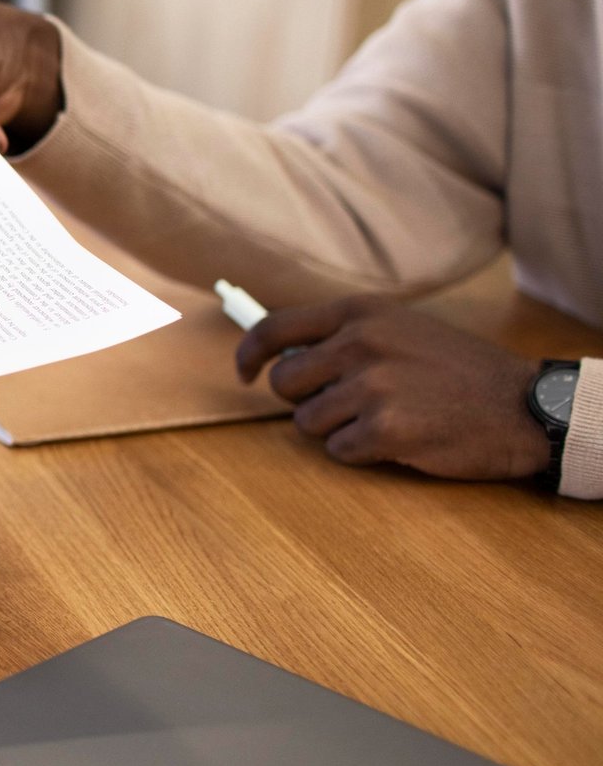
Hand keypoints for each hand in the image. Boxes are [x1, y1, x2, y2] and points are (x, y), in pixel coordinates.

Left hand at [236, 296, 550, 480]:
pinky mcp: (385, 429)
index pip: (274, 329)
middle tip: (347, 404)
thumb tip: (279, 355)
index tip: (243, 374)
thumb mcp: (401, 328)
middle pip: (285, 383)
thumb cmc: (458, 369)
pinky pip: (338, 450)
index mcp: (360, 313)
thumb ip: (345, 335)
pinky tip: (397, 440)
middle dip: (304, 401)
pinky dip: (360, 452)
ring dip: (337, 429)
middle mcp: (360, 343)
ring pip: (307, 422)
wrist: (522, 405)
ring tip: (384, 418)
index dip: (249, 355)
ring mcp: (372, 387)